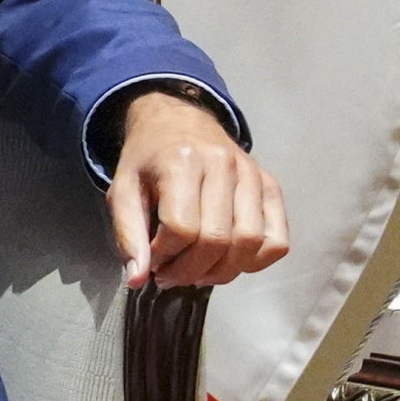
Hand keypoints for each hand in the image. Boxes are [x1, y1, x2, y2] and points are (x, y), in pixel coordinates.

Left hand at [111, 91, 287, 287]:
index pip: (181, 228)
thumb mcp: (122, 190)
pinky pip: (277, 240)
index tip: (152, 258)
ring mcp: (252, 175)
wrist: (179, 120)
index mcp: (182, 162)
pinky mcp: (270, 186)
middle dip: (189, 271)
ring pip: (249, 243)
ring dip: (222, 271)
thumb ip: (127, 235)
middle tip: (172, 273)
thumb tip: (138, 279)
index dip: (164, 256)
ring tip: (200, 271)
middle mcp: (223, 164)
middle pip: (216, 240)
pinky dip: (256, 261)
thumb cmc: (148, 159)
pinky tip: (231, 260)